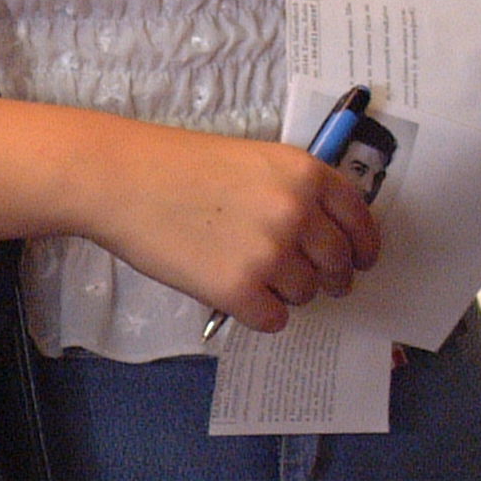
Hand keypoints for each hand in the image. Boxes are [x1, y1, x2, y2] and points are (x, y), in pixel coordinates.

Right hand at [87, 118, 379, 335]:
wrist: (118, 178)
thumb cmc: (174, 164)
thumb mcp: (249, 160)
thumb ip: (292, 192)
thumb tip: (324, 237)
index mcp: (304, 173)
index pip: (360, 221)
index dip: (363, 246)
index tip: (360, 260)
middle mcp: (297, 212)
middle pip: (338, 265)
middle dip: (327, 277)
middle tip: (300, 277)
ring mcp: (270, 253)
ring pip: (305, 295)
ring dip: (284, 291)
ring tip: (243, 270)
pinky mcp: (239, 290)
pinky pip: (274, 320)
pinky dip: (257, 312)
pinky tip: (229, 290)